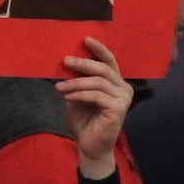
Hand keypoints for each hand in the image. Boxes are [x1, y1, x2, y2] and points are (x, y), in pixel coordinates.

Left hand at [57, 36, 132, 179]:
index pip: (109, 61)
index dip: (99, 48)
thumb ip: (78, 79)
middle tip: (65, 60)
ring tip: (59, 86)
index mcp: (115, 82)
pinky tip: (67, 96)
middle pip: (103, 68)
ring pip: (97, 82)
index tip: (85, 38)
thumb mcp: (77, 93)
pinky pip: (96, 95)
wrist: (88, 145)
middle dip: (82, 63)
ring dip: (75, 83)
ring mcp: (123, 99)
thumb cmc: (83, 119)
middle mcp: (124, 88)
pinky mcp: (119, 109)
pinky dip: (79, 94)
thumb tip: (66, 60)